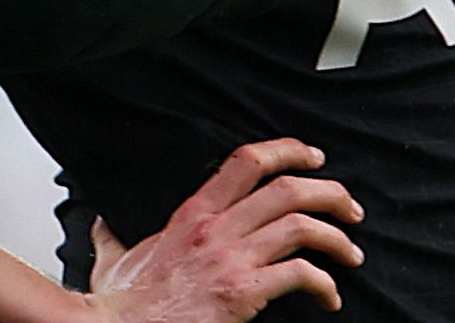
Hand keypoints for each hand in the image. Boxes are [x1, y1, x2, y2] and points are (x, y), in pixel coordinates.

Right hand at [86, 139, 363, 319]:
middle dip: (330, 193)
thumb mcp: (113, 257)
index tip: (313, 158)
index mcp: (192, 214)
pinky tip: (330, 297)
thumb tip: (102, 225)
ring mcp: (229, 259)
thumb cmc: (122, 303)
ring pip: (301, 227)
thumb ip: (113, 236)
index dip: (288, 151)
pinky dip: (324, 284)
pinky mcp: (241, 292)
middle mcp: (215, 228)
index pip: (246, 161)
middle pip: (287, 189)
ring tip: (352, 252)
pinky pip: (299, 276)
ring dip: (336, 238)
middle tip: (349, 208)